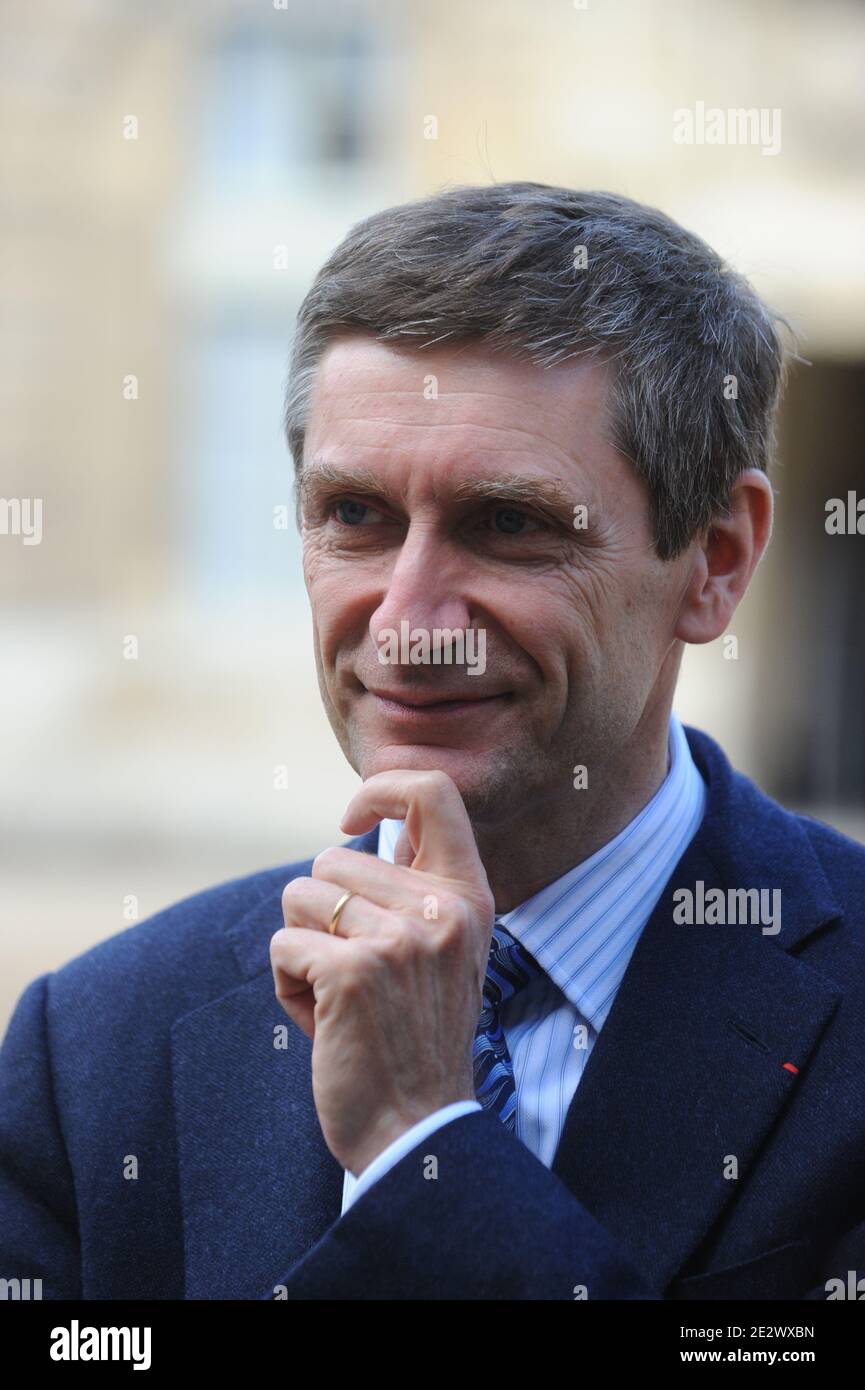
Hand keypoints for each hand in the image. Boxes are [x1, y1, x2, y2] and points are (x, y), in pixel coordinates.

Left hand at [269, 769, 495, 1174]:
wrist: (418, 1127)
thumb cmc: (415, 1036)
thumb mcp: (443, 950)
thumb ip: (415, 889)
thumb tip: (358, 828)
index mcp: (468, 896)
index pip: (433, 791)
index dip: (381, 787)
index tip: (352, 818)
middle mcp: (440, 909)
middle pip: (331, 859)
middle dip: (321, 914)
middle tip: (356, 975)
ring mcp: (399, 939)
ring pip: (298, 898)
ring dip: (302, 948)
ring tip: (340, 998)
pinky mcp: (352, 973)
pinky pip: (283, 945)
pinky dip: (287, 983)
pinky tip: (323, 1021)